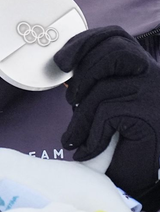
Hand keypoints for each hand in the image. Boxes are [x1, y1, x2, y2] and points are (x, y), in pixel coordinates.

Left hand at [54, 26, 159, 200]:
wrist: (141, 175)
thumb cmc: (119, 136)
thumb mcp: (106, 99)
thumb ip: (93, 78)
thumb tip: (63, 64)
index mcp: (140, 64)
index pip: (115, 36)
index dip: (84, 41)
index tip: (62, 61)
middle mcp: (153, 74)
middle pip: (111, 53)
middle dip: (82, 75)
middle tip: (70, 101)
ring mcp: (154, 93)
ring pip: (104, 89)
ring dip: (81, 116)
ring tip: (73, 136)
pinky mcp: (150, 116)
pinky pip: (108, 115)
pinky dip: (90, 135)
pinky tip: (85, 150)